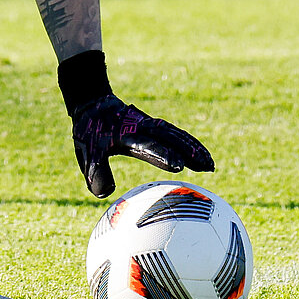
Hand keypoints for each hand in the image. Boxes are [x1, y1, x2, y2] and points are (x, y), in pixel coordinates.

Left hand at [70, 93, 214, 198]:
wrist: (94, 105)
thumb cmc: (91, 133)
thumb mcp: (88, 153)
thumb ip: (96, 172)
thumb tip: (105, 193)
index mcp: (126, 135)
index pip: (147, 145)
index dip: (162, 154)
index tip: (178, 165)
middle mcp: (142, 127)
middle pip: (170, 137)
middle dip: (188, 150)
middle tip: (206, 166)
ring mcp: (150, 124)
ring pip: (176, 134)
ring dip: (193, 147)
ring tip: (210, 164)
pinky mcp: (155, 125)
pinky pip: (175, 133)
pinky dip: (189, 142)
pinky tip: (200, 156)